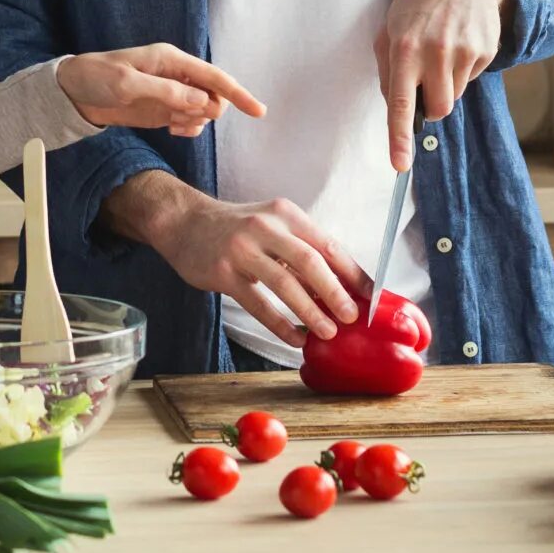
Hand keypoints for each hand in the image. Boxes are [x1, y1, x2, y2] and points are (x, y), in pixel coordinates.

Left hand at [57, 44, 264, 138]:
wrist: (73, 93)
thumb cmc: (96, 78)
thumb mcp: (127, 84)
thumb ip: (166, 93)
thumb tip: (202, 102)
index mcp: (171, 60)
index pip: (213, 76)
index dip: (237, 93)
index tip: (258, 111)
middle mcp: (176, 75)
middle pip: (213, 96)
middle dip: (207, 111)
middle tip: (179, 118)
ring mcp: (171, 93)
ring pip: (203, 111)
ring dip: (194, 122)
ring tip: (169, 123)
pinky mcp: (163, 109)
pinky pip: (189, 121)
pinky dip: (187, 128)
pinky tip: (171, 129)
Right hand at [102, 171, 363, 349]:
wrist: (184, 222)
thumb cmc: (236, 228)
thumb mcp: (272, 224)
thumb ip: (301, 248)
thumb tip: (341, 286)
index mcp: (285, 213)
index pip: (327, 244)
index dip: (352, 272)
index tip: (369, 296)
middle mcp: (265, 226)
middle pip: (309, 261)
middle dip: (334, 292)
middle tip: (352, 317)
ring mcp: (242, 249)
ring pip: (283, 283)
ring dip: (309, 311)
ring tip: (327, 332)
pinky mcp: (223, 272)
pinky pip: (257, 303)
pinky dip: (279, 324)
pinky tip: (294, 338)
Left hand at [375, 0, 509, 170]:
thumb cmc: (418, 5)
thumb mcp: (390, 29)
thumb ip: (387, 70)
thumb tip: (395, 108)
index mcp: (404, 48)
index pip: (401, 103)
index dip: (399, 137)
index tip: (399, 165)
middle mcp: (435, 52)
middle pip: (438, 110)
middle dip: (432, 105)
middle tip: (426, 78)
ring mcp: (463, 51)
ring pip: (454, 96)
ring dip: (446, 84)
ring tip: (442, 51)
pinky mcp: (485, 50)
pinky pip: (471, 79)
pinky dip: (463, 69)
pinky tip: (459, 42)